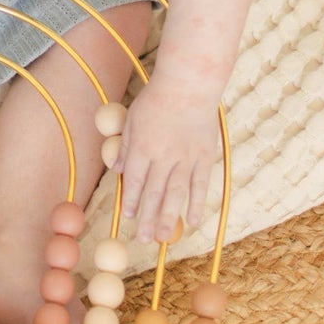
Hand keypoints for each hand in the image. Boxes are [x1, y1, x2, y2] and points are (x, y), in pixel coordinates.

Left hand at [112, 77, 218, 243]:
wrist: (190, 84)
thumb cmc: (157, 98)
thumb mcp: (132, 119)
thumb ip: (126, 147)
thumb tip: (118, 172)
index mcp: (142, 147)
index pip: (135, 181)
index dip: (132, 201)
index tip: (130, 217)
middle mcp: (163, 156)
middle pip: (154, 193)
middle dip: (148, 219)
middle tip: (144, 239)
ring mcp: (186, 158)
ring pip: (176, 194)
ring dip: (169, 218)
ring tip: (164, 238)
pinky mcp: (204, 156)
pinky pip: (200, 185)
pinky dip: (197, 204)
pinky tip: (193, 221)